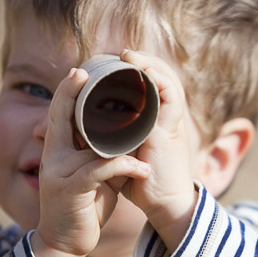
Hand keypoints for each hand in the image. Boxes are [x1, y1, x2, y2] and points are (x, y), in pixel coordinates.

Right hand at [33, 67, 149, 256]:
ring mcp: (59, 173)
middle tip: (86, 72)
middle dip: (71, 92)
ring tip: (140, 131)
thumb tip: (120, 133)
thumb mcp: (92, 174)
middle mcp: (53, 157)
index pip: (59, 113)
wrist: (67, 243)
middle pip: (59, 116)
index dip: (67, 90)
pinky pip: (100, 170)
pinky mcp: (71, 190)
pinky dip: (124, 166)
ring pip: (88, 143)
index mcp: (58, 151)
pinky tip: (141, 168)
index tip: (80, 70)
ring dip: (118, 138)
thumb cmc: (84, 206)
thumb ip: (99, 154)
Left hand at [118, 49, 197, 251]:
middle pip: (160, 77)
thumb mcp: (124, 155)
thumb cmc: (143, 185)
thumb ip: (112, 141)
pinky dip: (156, 75)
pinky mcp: (171, 126)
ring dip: (148, 62)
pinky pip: (170, 92)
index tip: (112, 64)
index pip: (150, 87)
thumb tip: (85, 132)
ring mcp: (170, 120)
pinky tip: (139, 66)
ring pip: (166, 79)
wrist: (163, 203)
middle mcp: (165, 117)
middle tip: (120, 53)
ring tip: (127, 54)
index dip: (136, 71)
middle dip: (141, 61)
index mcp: (155, 122)